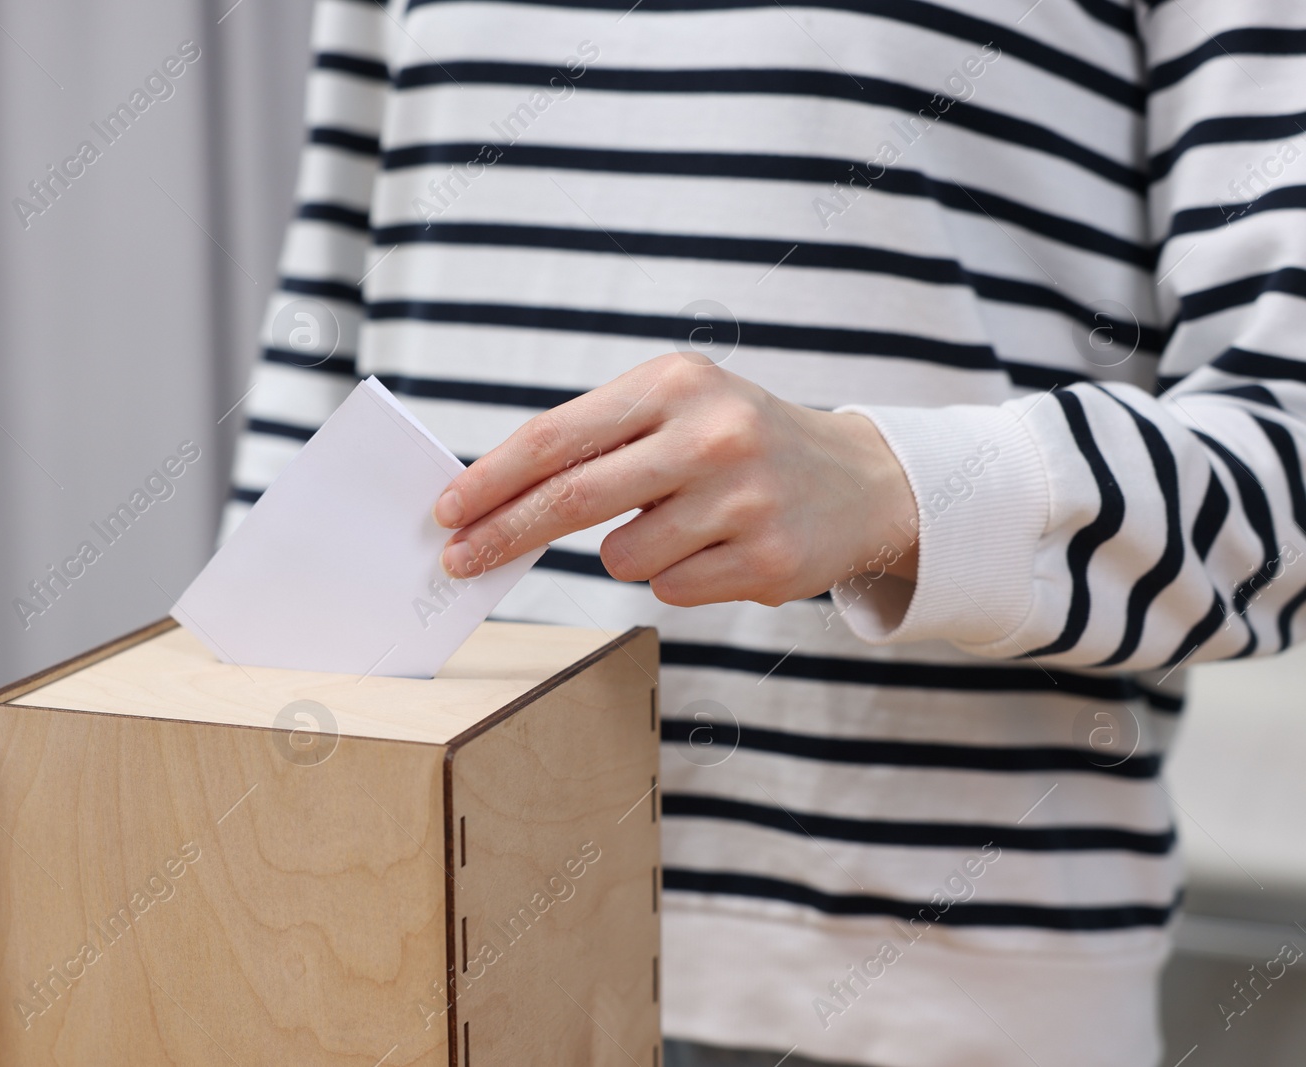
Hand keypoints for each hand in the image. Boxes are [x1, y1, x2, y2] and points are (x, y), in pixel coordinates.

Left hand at [431, 353, 919, 607]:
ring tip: (684, 524)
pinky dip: (676, 576)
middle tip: (458, 559)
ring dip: (628, 552)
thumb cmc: (738, 441)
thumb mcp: (675, 408)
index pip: (556, 435)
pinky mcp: (767, 561)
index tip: (447, 509)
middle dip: (502, 533)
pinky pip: (668, 589)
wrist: (861, 481)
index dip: (491, 479)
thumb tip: (494, 496)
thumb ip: (595, 441)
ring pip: (619, 557)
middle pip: (570, 498)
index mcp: (675, 383)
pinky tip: (719, 548)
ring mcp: (742, 500)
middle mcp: (710, 434)